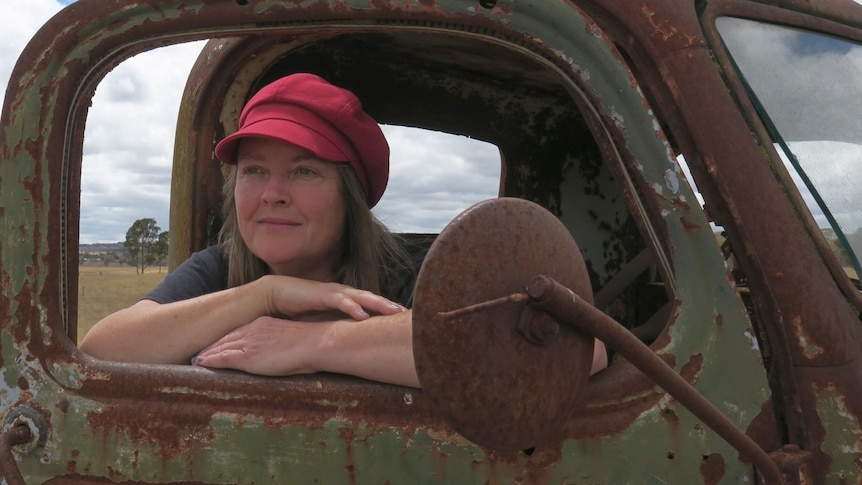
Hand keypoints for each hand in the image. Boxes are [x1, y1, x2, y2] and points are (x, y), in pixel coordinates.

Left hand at [192, 316, 332, 375]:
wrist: (317, 342)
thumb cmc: (314, 343)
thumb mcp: (295, 339)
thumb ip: (284, 344)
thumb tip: (286, 354)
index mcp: (264, 324)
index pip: (239, 332)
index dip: (227, 339)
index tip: (217, 344)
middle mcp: (253, 331)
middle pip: (226, 339)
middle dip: (212, 346)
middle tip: (198, 353)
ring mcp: (249, 343)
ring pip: (221, 348)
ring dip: (207, 354)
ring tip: (195, 360)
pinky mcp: (247, 357)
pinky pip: (223, 359)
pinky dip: (210, 361)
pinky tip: (200, 364)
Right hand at [258, 275, 404, 320]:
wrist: (275, 296)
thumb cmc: (300, 312)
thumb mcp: (324, 325)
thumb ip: (339, 332)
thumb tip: (354, 349)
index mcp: (347, 303)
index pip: (373, 307)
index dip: (389, 313)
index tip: (408, 323)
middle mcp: (344, 295)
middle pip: (374, 300)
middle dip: (392, 307)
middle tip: (411, 315)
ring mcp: (334, 292)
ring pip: (362, 297)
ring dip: (379, 304)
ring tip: (394, 311)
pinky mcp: (320, 294)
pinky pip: (340, 300)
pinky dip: (352, 306)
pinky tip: (363, 314)